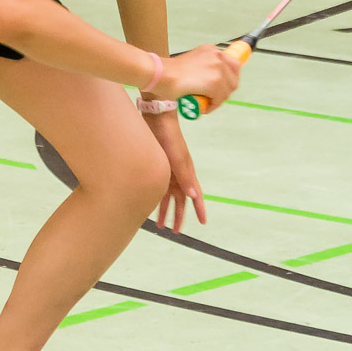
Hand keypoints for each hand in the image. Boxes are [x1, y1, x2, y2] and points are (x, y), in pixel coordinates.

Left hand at [142, 111, 205, 229]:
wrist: (155, 119)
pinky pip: (157, 188)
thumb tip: (193, 196)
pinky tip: (148, 206)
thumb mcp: (177, 159)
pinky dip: (155, 199)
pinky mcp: (157, 167)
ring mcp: (168, 171)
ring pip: (167, 197)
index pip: (196, 196)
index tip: (203, 223)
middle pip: (180, 201)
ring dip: (164, 210)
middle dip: (178, 216)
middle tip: (175, 232)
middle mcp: (179, 175)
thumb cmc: (169, 138)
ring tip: (159, 225)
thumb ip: (185, 177)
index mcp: (187, 173)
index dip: (199, 209)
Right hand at [152, 45, 240, 110]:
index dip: (229, 79)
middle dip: (225, 91)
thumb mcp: (192, 62)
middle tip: (212, 98)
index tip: (222, 87)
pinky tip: (203, 107)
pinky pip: (220, 98)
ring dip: (218, 100)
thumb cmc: (169, 72)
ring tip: (205, 103)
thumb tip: (212, 81)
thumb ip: (204, 68)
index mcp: (212, 50)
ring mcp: (217, 68)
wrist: (159, 74)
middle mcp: (217, 56)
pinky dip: (213, 105)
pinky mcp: (214, 82)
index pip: (233, 65)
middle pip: (234, 78)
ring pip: (227, 90)